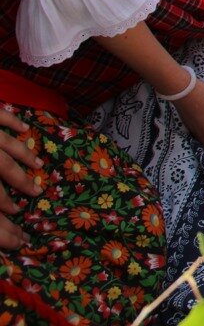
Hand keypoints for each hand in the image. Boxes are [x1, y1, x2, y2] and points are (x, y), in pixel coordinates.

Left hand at [0, 108, 39, 249]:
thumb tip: (3, 218)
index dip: (4, 232)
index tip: (19, 243)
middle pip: (0, 177)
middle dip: (18, 190)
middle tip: (34, 197)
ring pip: (4, 147)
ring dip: (23, 158)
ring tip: (38, 166)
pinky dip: (13, 122)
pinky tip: (24, 130)